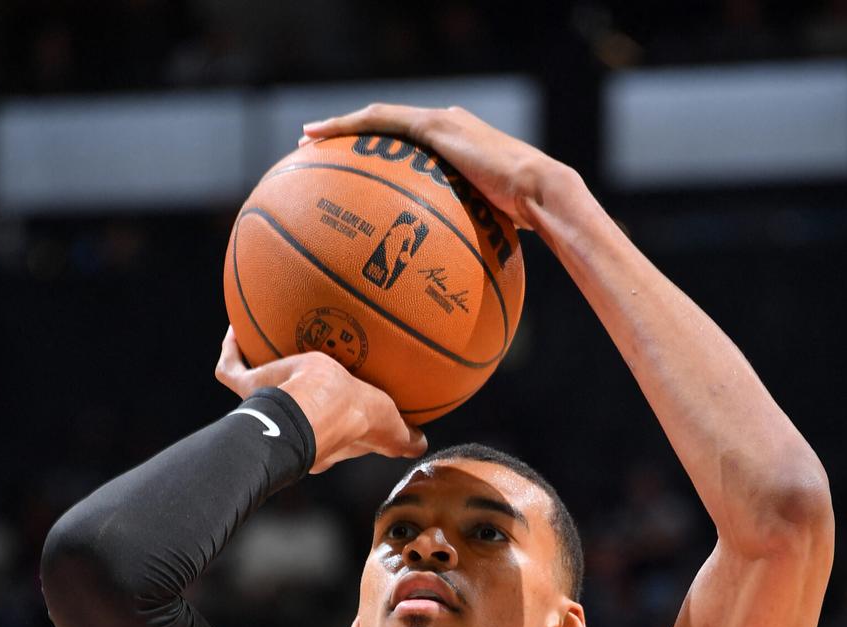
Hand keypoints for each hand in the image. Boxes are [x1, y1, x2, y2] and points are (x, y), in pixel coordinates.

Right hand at [215, 327, 427, 473]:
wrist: (317, 407)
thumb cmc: (354, 419)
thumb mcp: (390, 427)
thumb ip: (406, 437)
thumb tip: (423, 444)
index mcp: (325, 436)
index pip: (328, 431)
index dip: (334, 422)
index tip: (340, 405)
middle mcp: (293, 424)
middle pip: (290, 411)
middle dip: (294, 397)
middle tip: (301, 372)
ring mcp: (268, 405)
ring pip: (255, 390)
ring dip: (258, 371)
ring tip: (261, 344)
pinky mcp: (251, 388)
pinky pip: (231, 368)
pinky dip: (232, 349)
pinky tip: (236, 327)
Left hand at [299, 103, 561, 230]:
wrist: (541, 194)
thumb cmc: (523, 223)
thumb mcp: (486, 233)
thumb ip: (462, 244)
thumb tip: (446, 288)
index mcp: (455, 148)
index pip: (407, 145)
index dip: (375, 153)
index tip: (347, 169)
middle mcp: (445, 127)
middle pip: (385, 127)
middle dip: (347, 136)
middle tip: (313, 150)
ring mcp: (440, 122)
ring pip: (378, 118)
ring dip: (340, 127)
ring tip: (306, 141)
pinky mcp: (437, 125)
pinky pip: (381, 122)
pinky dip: (350, 127)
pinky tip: (320, 139)